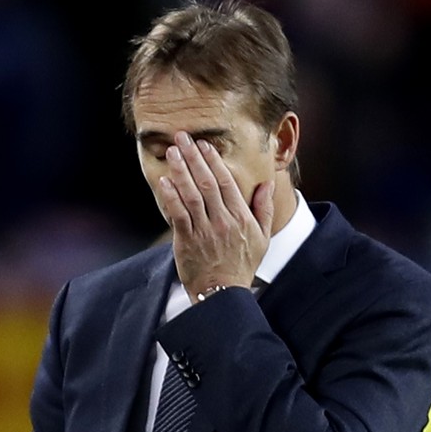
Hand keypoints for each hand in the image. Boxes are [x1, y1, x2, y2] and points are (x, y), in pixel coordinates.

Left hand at [159, 132, 274, 299]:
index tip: (204, 145)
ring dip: (180, 171)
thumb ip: (264, 209)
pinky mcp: (186, 241)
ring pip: (191, 195)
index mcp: (241, 218)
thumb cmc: (241, 265)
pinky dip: (170, 197)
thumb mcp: (262, 238)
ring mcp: (204, 231)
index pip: (226, 182)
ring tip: (173, 153)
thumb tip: (265, 184)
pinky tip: (165, 181)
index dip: (214, 161)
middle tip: (183, 138)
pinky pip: (178, 215)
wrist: (223, 294)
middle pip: (207, 183)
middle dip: (194, 158)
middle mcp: (223, 221)